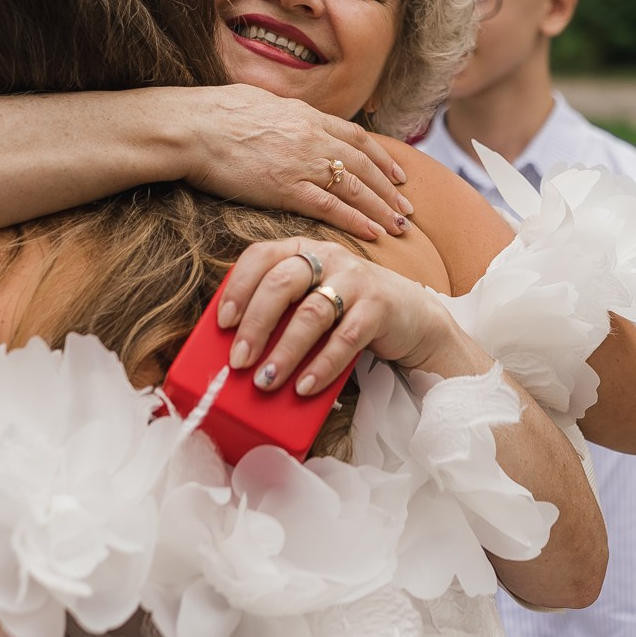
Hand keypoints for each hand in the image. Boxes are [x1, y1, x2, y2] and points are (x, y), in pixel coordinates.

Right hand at [183, 85, 411, 241]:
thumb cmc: (212, 113)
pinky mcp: (286, 187)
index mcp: (305, 115)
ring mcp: (301, 162)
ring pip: (355, 187)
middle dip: (389, 188)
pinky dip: (356, 220)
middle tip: (408, 208)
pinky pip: (331, 207)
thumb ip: (281, 114)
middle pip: (363, 164)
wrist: (190, 127)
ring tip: (400, 227)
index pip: (355, 137)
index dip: (380, 157)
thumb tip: (284, 116)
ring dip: (382, 208)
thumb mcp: (257, 101)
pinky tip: (373, 234)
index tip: (397, 174)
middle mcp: (312, 136)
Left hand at [217, 237, 457, 394]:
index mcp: (302, 250)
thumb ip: (281, 313)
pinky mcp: (379, 306)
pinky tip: (304, 386)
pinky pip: (346, 338)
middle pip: (282, 282)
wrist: (412, 318)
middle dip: (256, 324)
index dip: (238, 287)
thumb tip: (235, 349)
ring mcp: (356, 279)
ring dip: (285, 351)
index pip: (261, 256)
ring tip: (265, 381)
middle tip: (238, 361)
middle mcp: (328, 257)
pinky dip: (322, 365)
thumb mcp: (311, 301)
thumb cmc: (347, 312)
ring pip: (312, 312)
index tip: (223, 323)